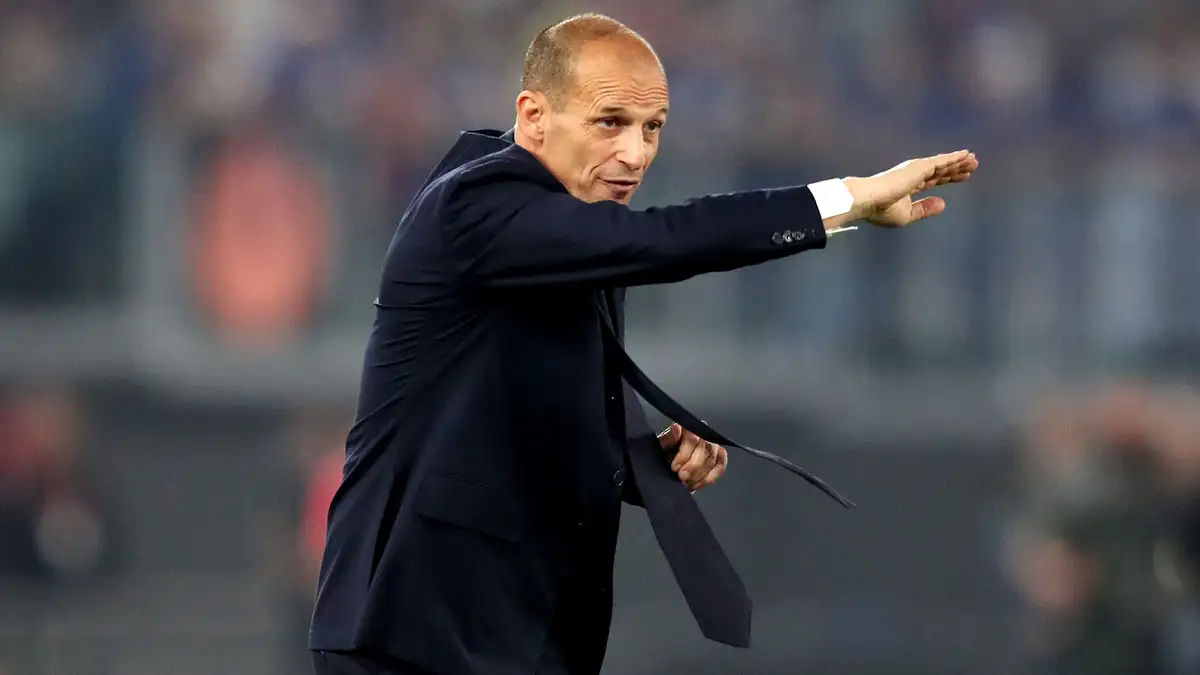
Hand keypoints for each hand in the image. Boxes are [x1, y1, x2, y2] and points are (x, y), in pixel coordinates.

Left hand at [658, 423, 727, 491]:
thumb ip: (669, 438)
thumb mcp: (662, 447)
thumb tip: (677, 427)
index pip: (692, 438)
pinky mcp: (719, 458)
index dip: (684, 454)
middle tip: (682, 477)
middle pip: (706, 449)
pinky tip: (697, 484)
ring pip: (713, 459)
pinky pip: (720, 467)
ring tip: (688, 483)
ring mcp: (713, 446)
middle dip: (694, 466)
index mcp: (688, 429)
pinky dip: (709, 478)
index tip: (675, 468)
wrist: (670, 466)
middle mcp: (703, 435)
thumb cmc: (666, 454)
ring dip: (700, 474)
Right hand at [843, 150, 977, 227]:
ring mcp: (917, 170)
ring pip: (943, 164)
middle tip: (973, 165)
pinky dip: (954, 157)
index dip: (948, 178)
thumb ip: (924, 209)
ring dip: (959, 161)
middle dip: (956, 168)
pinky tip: (966, 155)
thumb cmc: (881, 210)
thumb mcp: (907, 214)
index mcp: (909, 187)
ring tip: (974, 159)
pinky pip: (941, 161)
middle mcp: (914, 175)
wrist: (868, 200)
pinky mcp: (919, 167)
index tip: (962, 177)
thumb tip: (943, 203)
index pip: (933, 180)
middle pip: (941, 171)